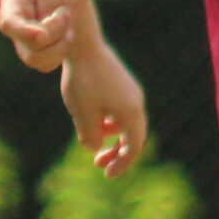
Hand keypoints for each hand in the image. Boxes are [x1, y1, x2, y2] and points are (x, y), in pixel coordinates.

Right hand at [0, 0, 85, 72]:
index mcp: (11, 3)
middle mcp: (13, 24)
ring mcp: (22, 37)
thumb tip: (39, 38)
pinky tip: (66, 33)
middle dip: (54, 36)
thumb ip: (44, 13)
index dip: (29, 32)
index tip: (52, 23)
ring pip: (36, 61)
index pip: (9, 26)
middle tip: (66, 14)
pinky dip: (60, 52)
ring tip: (68, 24)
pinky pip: (45, 64)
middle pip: (27, 50)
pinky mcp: (35, 47)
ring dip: (59, 46)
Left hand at [61, 42, 148, 179]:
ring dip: (112, 137)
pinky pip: (120, 109)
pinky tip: (92, 121)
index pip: (132, 147)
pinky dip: (109, 121)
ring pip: (126, 122)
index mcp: (131, 112)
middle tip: (100, 165)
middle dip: (118, 153)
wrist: (82, 43)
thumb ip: (90, 136)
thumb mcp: (82, 113)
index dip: (122, 164)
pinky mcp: (121, 83)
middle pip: (134, 136)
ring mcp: (130, 91)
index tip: (107, 174)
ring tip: (92, 141)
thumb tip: (94, 146)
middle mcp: (136, 102)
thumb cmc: (82, 80)